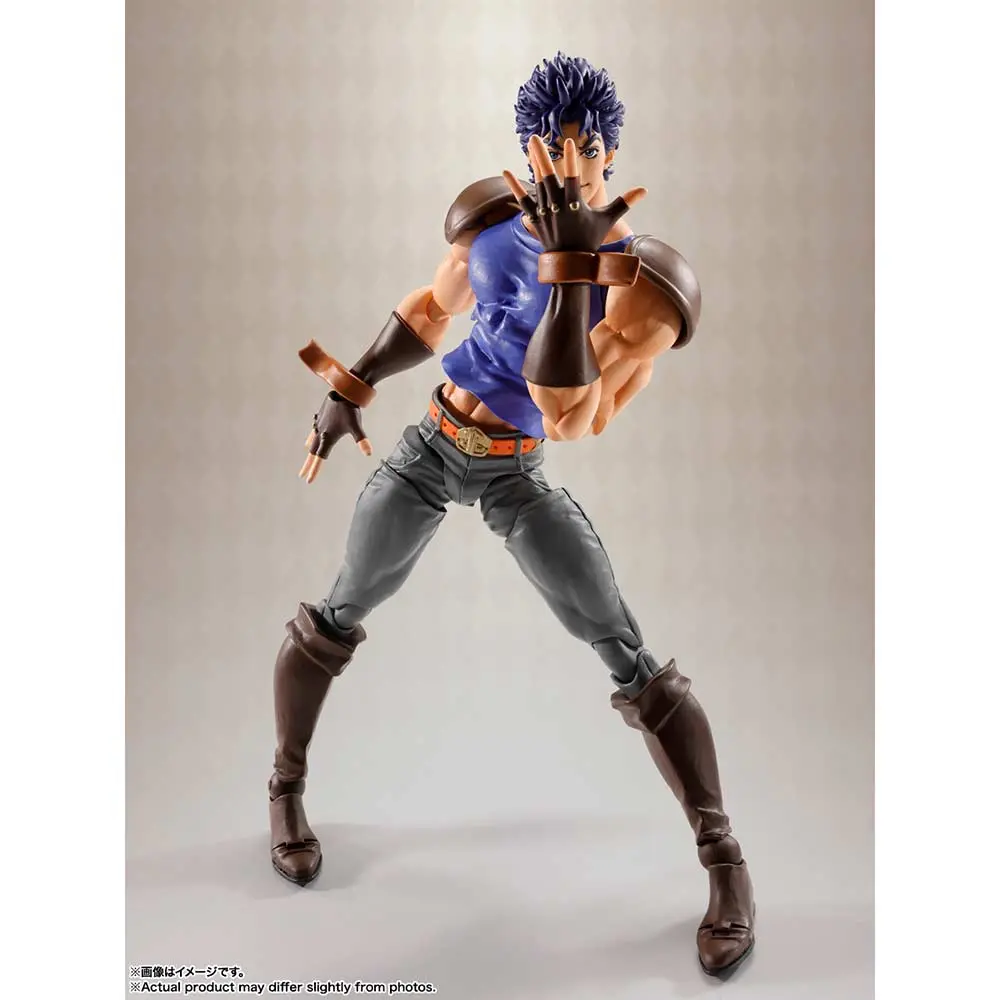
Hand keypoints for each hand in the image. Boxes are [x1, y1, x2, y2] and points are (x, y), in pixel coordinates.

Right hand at [298, 392, 372, 483]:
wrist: (343, 392)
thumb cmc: (350, 410)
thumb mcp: (356, 426)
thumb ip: (361, 441)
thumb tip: (369, 453)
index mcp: (327, 438)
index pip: (320, 458)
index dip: (314, 470)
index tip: (308, 481)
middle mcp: (320, 433)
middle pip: (313, 453)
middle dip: (308, 465)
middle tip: (302, 475)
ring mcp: (318, 424)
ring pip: (312, 441)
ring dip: (310, 451)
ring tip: (308, 456)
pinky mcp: (320, 418)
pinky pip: (313, 430)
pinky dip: (311, 437)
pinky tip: (311, 438)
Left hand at [503, 135, 645, 252]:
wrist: (571, 263)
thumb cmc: (590, 239)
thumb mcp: (608, 219)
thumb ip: (625, 202)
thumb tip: (645, 190)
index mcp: (575, 205)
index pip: (572, 178)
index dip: (570, 161)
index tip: (568, 142)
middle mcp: (557, 207)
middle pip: (548, 177)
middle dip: (541, 156)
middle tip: (534, 137)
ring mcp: (545, 212)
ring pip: (537, 184)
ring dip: (532, 164)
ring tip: (530, 143)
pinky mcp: (535, 218)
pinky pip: (523, 200)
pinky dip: (515, 187)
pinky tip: (506, 171)